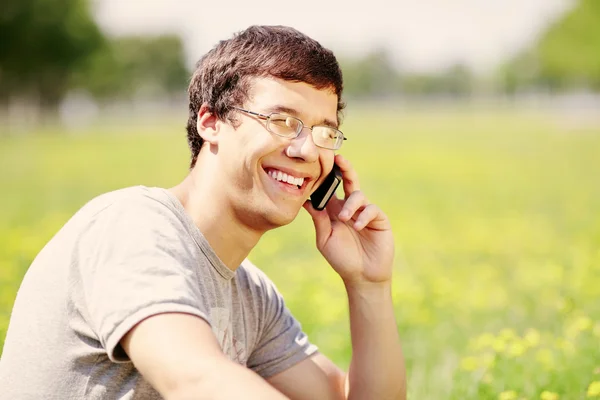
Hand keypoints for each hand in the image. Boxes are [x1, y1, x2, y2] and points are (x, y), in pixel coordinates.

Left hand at [303, 154, 394, 286]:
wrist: (362, 275)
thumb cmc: (342, 258)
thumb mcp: (325, 239)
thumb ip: (319, 219)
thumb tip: (306, 200)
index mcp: (335, 210)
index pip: (331, 188)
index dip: (327, 176)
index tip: (319, 163)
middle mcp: (350, 207)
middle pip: (349, 181)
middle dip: (345, 169)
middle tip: (339, 159)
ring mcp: (365, 212)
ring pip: (358, 195)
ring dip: (350, 205)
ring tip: (345, 219)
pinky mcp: (379, 219)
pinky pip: (371, 209)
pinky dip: (362, 216)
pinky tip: (357, 227)